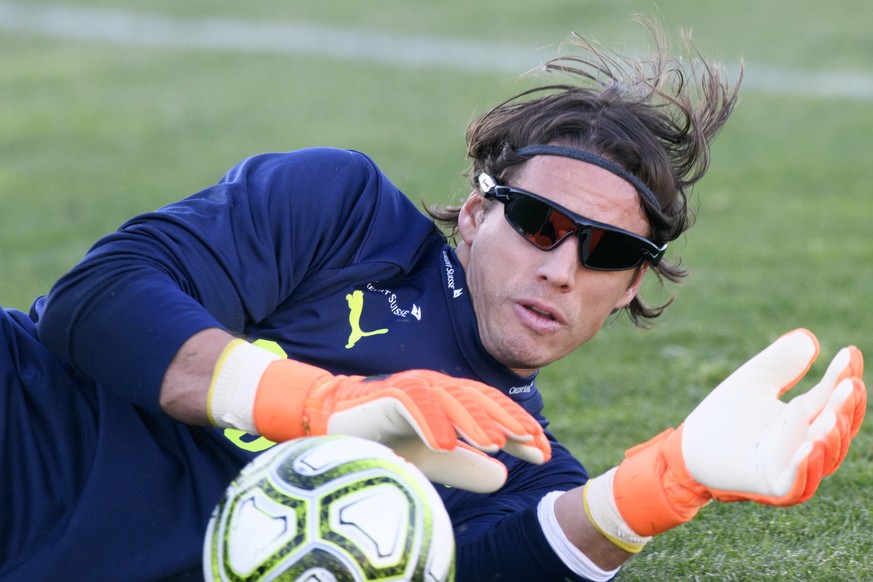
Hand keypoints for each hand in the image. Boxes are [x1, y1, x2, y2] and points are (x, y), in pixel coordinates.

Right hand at [302, 370, 550, 492]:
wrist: (334, 424)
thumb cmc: (387, 439)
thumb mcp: (432, 459)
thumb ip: (465, 466)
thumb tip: (504, 477)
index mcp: (452, 399)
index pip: (493, 410)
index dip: (519, 428)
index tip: (544, 451)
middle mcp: (437, 387)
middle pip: (480, 400)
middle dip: (509, 421)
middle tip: (533, 444)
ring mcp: (414, 387)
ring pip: (451, 399)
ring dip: (474, 420)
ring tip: (495, 443)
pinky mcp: (388, 394)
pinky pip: (413, 404)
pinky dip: (430, 422)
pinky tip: (446, 444)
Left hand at [583, 329, 865, 548]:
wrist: (689, 445)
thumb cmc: (724, 414)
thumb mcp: (754, 381)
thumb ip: (780, 362)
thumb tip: (808, 338)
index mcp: (807, 420)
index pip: (836, 399)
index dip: (845, 378)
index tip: (850, 352)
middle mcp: (807, 446)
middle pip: (838, 430)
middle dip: (846, 408)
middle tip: (849, 384)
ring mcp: (792, 469)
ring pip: (825, 458)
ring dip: (832, 438)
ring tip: (831, 415)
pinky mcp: (771, 488)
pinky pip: (796, 484)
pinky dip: (805, 467)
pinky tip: (809, 445)